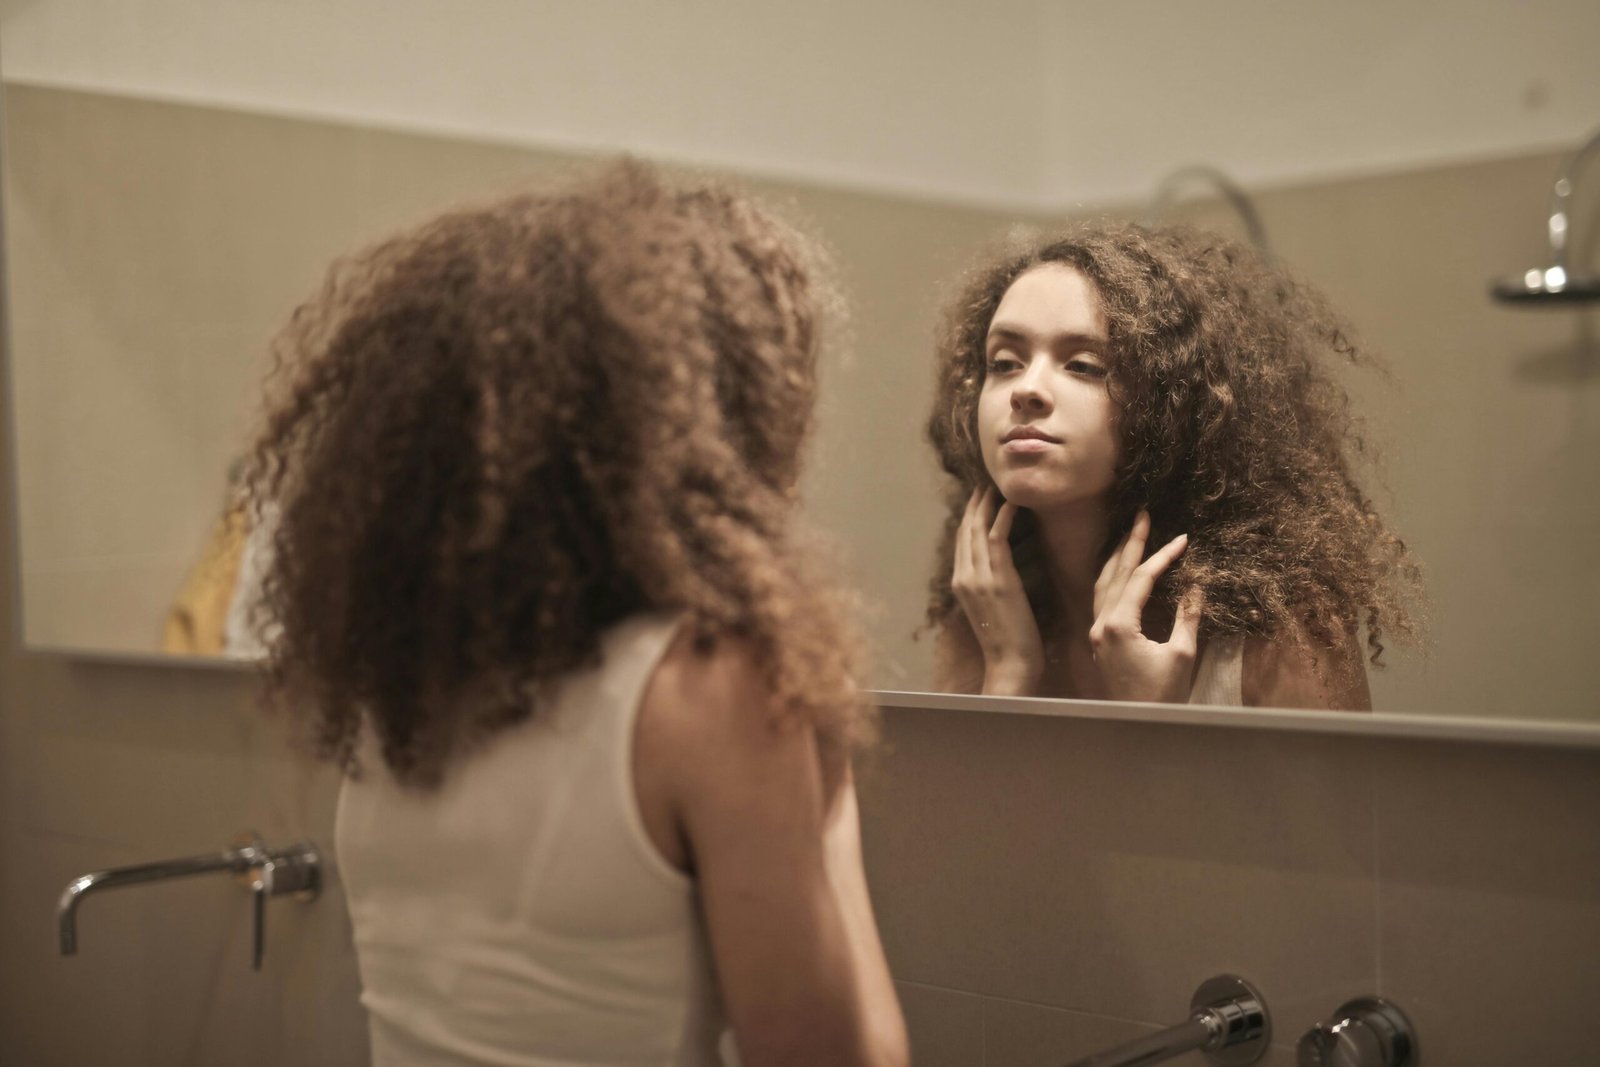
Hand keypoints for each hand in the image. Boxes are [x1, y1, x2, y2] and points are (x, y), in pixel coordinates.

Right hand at [952, 487, 1044, 695]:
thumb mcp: (990, 608)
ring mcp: (978, 578)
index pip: (962, 541)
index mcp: (960, 584)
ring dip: (987, 505)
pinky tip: (1011, 504)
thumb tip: (1000, 567)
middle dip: (974, 506)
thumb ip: (989, 585)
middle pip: (965, 531)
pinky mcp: (998, 579)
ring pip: (978, 530)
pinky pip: (997, 539)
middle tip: (985, 485)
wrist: (1010, 663)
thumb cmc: (1007, 641)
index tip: (978, 499)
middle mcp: (963, 577)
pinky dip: (1003, 518)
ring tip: (997, 488)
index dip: (969, 518)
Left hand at [1090, 510, 1203, 703]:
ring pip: (1103, 584)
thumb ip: (1187, 616)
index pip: (1140, 579)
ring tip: (1132, 535)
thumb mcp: (1181, 655)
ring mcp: (1097, 632)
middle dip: (1131, 543)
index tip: (1183, 539)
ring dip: (1118, 558)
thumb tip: (1195, 584)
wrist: (1137, 726)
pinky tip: (1120, 570)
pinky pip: (1102, 598)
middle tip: (1143, 515)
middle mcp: (1101, 624)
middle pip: (1115, 574)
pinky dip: (1112, 578)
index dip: (1162, 556)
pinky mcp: (1100, 640)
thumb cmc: (1161, 696)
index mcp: (1118, 626)